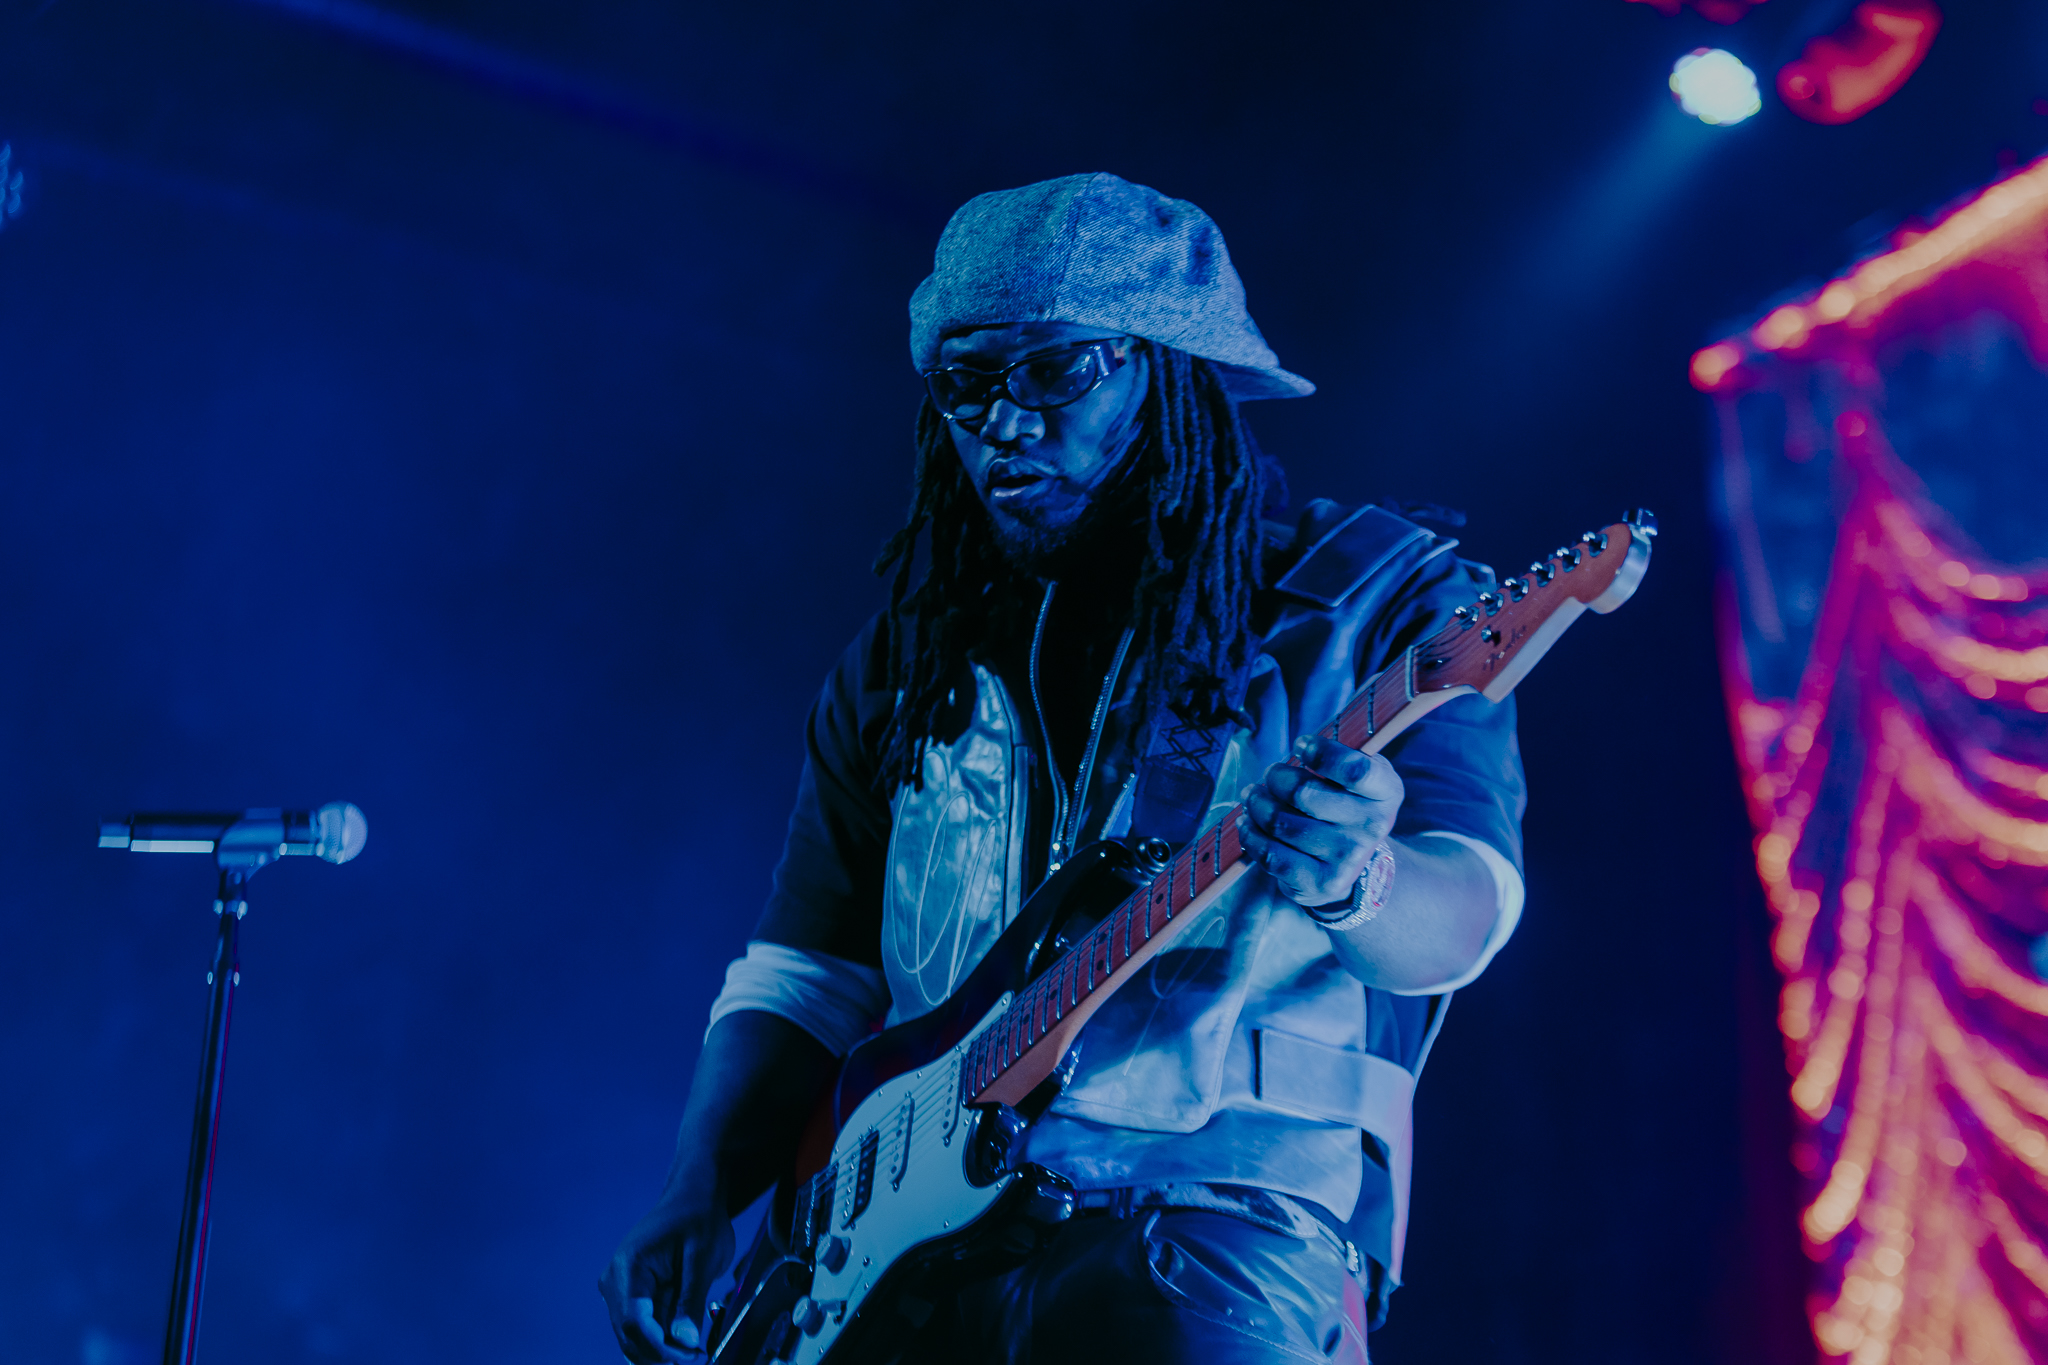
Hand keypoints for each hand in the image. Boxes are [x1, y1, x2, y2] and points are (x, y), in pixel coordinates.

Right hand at [599, 1179, 734, 1362]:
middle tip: (698, 1358)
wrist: (693, 1197)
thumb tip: (684, 1342)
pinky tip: (685, 1343)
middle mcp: (616, 1282)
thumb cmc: (698, 1217)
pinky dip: (662, 1340)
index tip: (689, 1357)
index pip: (633, 1322)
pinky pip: (643, 1328)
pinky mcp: (632, 1297)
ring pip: (635, 1337)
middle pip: (630, 1336)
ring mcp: (620, 1291)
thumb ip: (691, 1299)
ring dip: (663, 1350)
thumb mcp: (703, 1256)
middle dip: (663, 1354)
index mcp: (628, 1266)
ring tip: (695, 1352)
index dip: (659, 1348)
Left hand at [1239, 735, 1403, 908]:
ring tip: (1252, 796)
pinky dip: (1251, 835)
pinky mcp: (1320, 883)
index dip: (1321, 753)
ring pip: (1281, 824)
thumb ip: (1339, 758)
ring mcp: (1346, 859)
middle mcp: (1372, 827)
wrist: (1354, 866)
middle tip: (1269, 774)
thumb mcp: (1358, 778)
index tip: (1299, 745)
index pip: (1355, 769)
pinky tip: (1246, 823)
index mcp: (1386, 792)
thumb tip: (1301, 746)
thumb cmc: (1346, 805)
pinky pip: (1271, 855)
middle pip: (1305, 794)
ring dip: (1256, 804)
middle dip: (1275, 777)